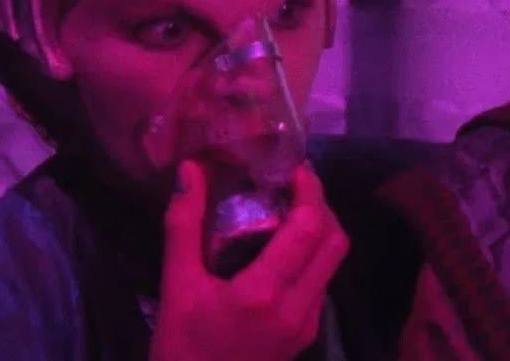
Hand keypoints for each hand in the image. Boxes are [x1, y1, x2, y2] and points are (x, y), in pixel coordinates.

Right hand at [149, 162, 350, 360]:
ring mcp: (306, 324)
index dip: (310, 191)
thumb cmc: (180, 351)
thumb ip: (183, 226)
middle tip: (296, 184)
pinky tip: (285, 247)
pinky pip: (322, 283)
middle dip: (321, 206)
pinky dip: (314, 256)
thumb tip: (190, 171)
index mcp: (265, 293)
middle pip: (334, 241)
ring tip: (291, 209)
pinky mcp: (306, 335)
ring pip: (332, 263)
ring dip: (321, 230)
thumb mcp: (175, 289)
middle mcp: (297, 308)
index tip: (296, 167)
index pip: (308, 228)